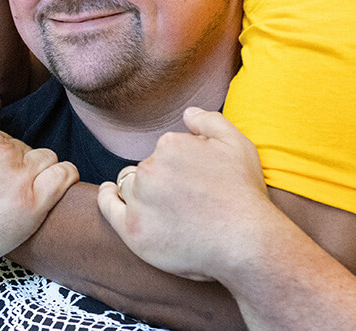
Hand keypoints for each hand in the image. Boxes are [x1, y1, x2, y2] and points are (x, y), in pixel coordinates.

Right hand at [0, 109, 78, 274]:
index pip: (8, 139)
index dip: (3, 159)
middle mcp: (3, 150)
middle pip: (27, 150)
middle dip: (21, 166)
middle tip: (6, 192)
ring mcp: (19, 176)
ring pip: (48, 159)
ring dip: (43, 172)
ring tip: (30, 192)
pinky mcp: (32, 204)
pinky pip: (63, 176)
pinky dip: (66, 177)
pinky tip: (62, 183)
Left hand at [98, 108, 276, 282]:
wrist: (247, 243)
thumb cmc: (244, 194)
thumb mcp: (237, 143)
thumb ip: (208, 121)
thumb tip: (187, 113)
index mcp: (169, 145)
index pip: (164, 151)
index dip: (181, 167)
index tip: (196, 184)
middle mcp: (149, 168)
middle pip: (145, 169)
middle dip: (159, 180)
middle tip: (184, 202)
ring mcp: (139, 200)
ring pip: (129, 187)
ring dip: (139, 192)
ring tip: (166, 210)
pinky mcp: (133, 230)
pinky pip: (109, 207)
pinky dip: (108, 197)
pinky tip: (109, 192)